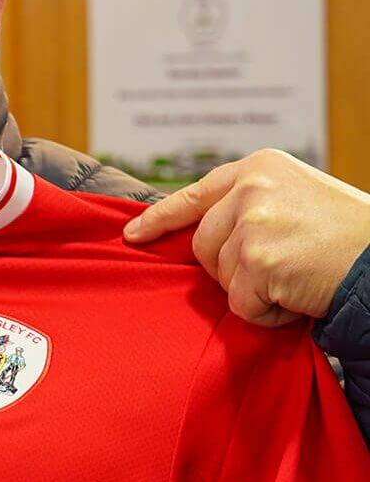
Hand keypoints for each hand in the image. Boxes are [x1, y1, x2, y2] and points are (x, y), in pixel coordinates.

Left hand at [123, 149, 369, 326]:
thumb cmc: (348, 237)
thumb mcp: (296, 198)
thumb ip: (250, 206)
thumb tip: (203, 234)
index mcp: (259, 168)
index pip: (194, 194)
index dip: (160, 219)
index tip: (133, 235)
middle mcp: (251, 189)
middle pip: (203, 245)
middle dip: (233, 268)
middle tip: (281, 268)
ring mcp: (253, 224)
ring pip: (221, 276)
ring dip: (255, 291)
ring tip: (297, 278)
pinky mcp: (258, 261)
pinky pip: (242, 304)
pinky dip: (269, 314)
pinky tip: (299, 297)